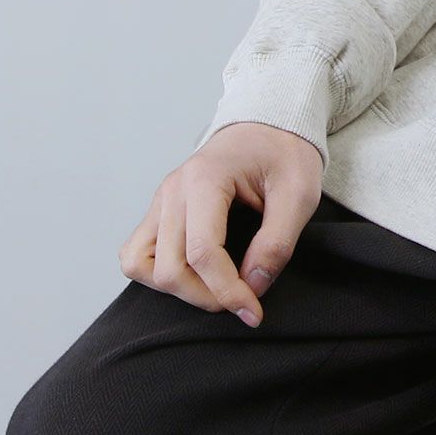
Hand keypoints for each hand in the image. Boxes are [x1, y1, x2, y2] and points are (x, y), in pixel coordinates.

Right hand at [118, 121, 322, 326]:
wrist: (270, 124)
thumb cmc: (285, 153)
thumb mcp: (299, 192)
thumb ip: (277, 242)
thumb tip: (253, 286)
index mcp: (207, 177)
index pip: (202, 252)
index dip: (227, 291)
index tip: (253, 310)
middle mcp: (174, 188)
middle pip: (169, 267)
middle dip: (205, 296)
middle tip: (241, 299)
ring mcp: (162, 198)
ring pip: (140, 264)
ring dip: (176, 289)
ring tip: (214, 288)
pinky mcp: (159, 210)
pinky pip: (136, 253)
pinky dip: (155, 274)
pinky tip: (191, 274)